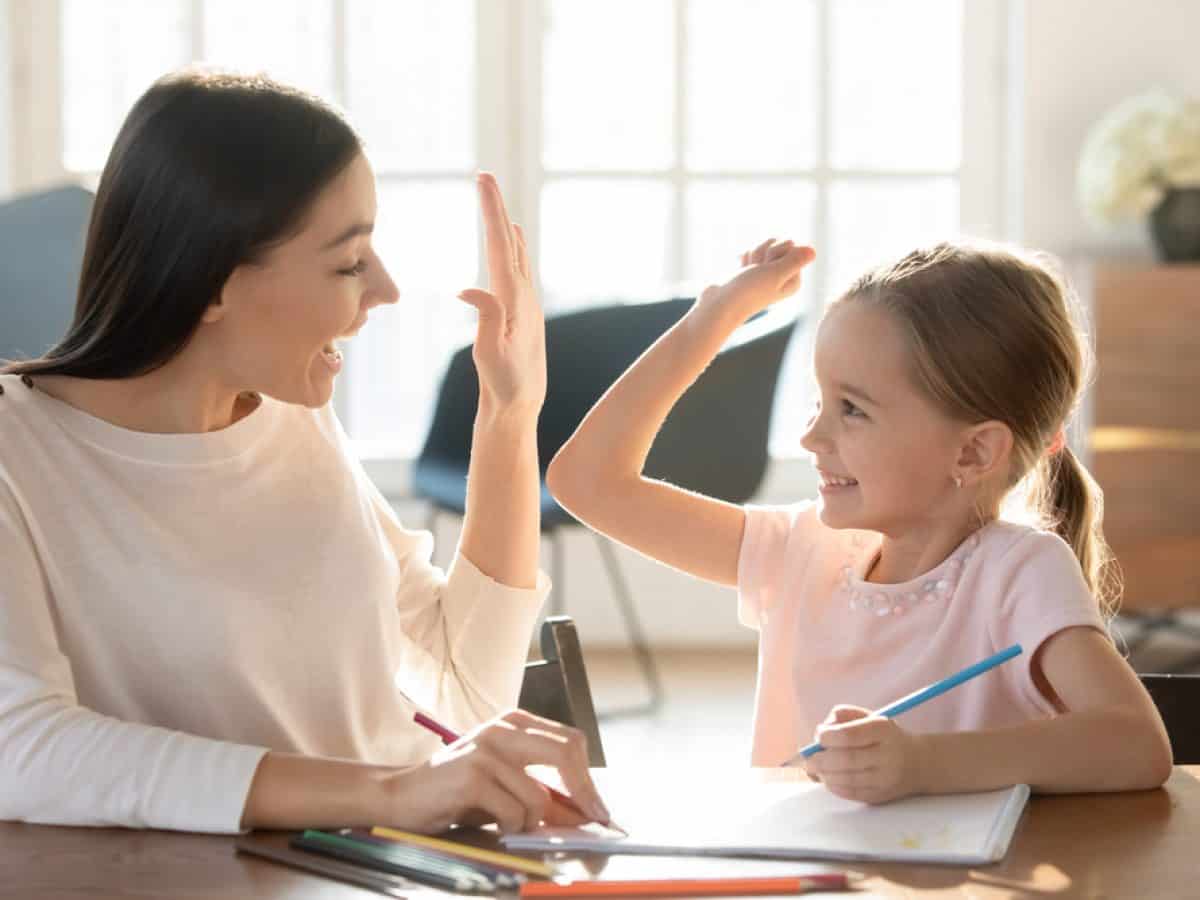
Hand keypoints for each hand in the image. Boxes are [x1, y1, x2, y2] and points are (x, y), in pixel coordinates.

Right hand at [379, 710, 609, 833]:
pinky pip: (514, 812)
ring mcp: (487, 749)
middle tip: (592, 822)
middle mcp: (503, 728)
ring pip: (540, 795)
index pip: (570, 742)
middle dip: (584, 793)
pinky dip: (511, 828)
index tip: (598, 808)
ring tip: (509, 825)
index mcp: (515, 722)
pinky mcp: (472, 775)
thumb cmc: (456, 793)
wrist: (400, 795)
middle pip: (567, 752)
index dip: (589, 778)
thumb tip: (585, 813)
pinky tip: (493, 825)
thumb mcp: (505, 786)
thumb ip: (543, 792)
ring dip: (532, 823)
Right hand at [458, 173, 545, 414]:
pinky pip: (514, 269)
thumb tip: (468, 288)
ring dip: (503, 225)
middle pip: (508, 242)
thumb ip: (486, 318)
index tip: (483, 181)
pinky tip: (510, 242)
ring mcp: (525, 304)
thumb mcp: (491, 356)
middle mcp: (524, 296)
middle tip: (484, 177)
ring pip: (514, 253)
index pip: (500, 245)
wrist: (521, 408)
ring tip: (497, 201)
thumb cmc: (505, 386)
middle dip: (495, 208)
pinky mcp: (520, 314)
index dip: (491, 210)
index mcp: (514, 300)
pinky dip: (509, 247)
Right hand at [696, 238, 815, 322]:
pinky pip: (750, 250)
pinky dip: (743, 258)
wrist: (719, 303)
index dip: (777, 252)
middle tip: (755, 270)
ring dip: (752, 254)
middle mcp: (782, 275)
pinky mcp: (751, 269)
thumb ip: (795, 261)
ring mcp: (766, 272)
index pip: (792, 245)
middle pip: (778, 242)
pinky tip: (739, 270)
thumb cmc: (748, 291)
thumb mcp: (775, 274)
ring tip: (746, 272)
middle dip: (764, 251)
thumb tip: (813, 251)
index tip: (767, 268)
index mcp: (793, 279)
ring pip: (763, 244)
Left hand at [802, 705, 925, 804]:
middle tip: (809, 759)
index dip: (827, 737)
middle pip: (846, 760)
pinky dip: (834, 786)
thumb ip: (842, 716)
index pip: (849, 735)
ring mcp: (885, 778)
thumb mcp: (867, 716)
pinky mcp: (880, 796)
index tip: (819, 737)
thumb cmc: (883, 736)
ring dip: (825, 774)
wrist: (917, 763)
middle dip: (821, 760)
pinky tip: (830, 778)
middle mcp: (887, 755)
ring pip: (847, 779)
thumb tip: (820, 732)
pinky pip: (851, 793)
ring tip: (818, 768)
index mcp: (882, 730)